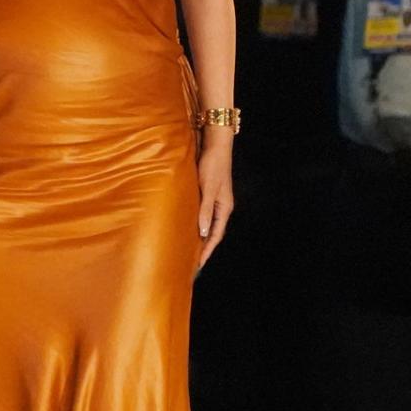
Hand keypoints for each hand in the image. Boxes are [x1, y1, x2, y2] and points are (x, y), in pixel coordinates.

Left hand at [197, 134, 233, 267]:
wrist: (215, 145)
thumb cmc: (213, 165)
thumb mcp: (208, 188)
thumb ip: (205, 210)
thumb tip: (202, 232)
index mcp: (224, 208)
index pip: (215, 235)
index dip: (207, 250)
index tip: (199, 265)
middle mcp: (220, 207)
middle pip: (212, 232)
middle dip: (203, 247)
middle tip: (191, 262)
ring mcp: (214, 200)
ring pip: (206, 223)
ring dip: (198, 236)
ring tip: (187, 250)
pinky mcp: (206, 193)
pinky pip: (201, 214)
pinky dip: (195, 223)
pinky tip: (185, 227)